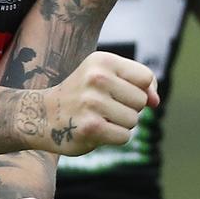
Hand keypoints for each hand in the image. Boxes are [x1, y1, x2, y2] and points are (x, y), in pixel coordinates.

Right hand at [43, 51, 159, 155]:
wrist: (43, 114)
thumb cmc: (82, 94)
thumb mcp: (106, 77)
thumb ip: (138, 84)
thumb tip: (156, 102)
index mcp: (103, 60)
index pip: (146, 77)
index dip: (141, 90)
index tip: (123, 93)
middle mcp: (97, 78)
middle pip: (141, 101)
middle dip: (130, 108)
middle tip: (106, 107)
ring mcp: (92, 103)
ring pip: (133, 120)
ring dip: (122, 124)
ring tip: (100, 117)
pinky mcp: (90, 127)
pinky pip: (124, 137)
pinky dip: (115, 137)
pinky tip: (98, 130)